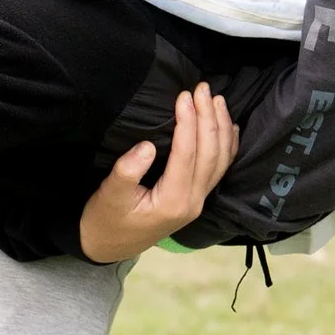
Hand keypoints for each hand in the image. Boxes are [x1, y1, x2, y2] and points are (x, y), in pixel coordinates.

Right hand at [79, 84, 239, 263]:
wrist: (109, 246)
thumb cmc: (105, 219)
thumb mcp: (109, 195)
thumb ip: (126, 172)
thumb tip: (146, 146)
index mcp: (172, 201)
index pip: (187, 154)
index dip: (188, 122)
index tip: (183, 95)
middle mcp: (192, 202)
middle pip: (210, 154)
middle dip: (208, 117)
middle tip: (202, 88)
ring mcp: (198, 201)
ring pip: (221, 161)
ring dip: (221, 127)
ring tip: (217, 99)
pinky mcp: (196, 198)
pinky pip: (220, 170)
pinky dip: (228, 146)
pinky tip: (229, 127)